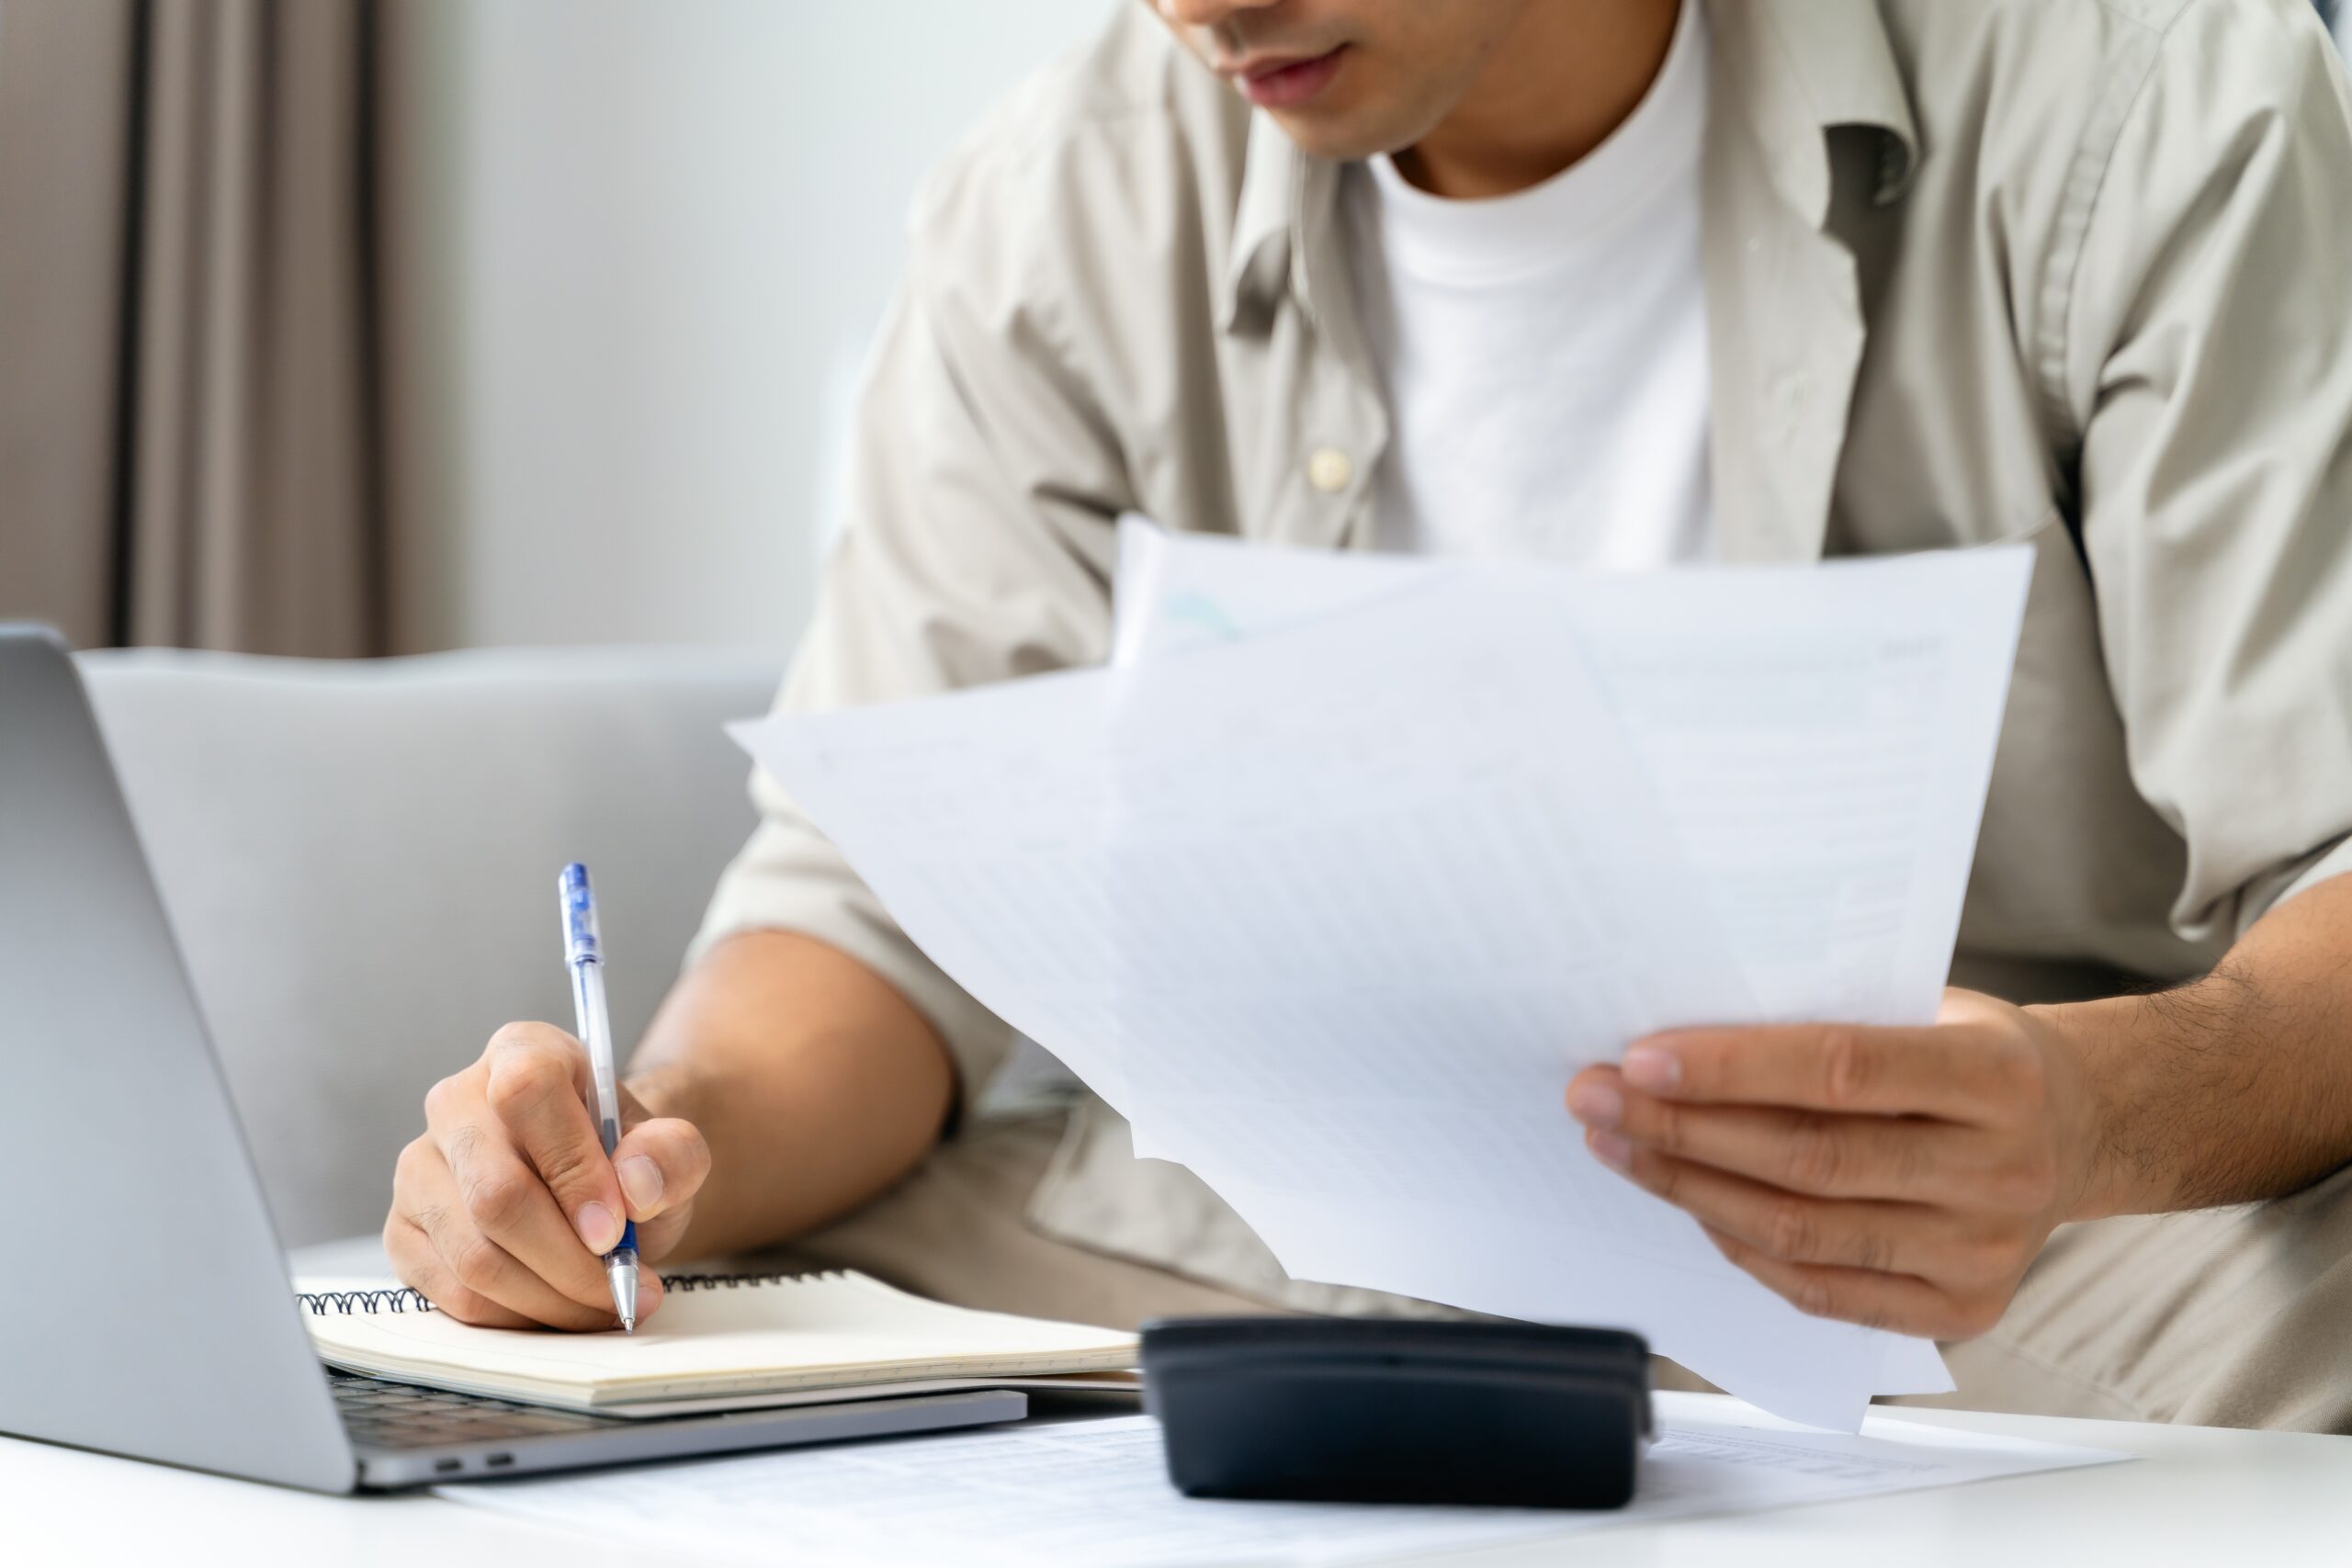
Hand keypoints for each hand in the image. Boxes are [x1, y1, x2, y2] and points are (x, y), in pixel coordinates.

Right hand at [387, 1022, 712, 1328]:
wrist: (596, 1190)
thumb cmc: (627, 1162)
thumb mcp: (672, 1150)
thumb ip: (672, 1155)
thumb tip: (635, 1185)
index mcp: (522, 1052)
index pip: (527, 1093)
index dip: (573, 1169)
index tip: (615, 1228)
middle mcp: (455, 1102)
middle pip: (496, 1194)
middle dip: (570, 1261)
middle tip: (623, 1288)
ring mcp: (420, 1168)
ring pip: (474, 1256)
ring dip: (550, 1298)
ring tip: (604, 1303)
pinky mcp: (404, 1230)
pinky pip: (452, 1293)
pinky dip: (515, 1316)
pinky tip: (559, 1309)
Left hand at [1565, 990, 2098, 1339]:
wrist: (2083, 1126)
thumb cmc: (1977, 1052)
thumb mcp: (1930, 1006)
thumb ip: (1833, 1019)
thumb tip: (1682, 1034)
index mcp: (1998, 1078)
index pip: (1841, 1069)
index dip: (1732, 1067)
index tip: (1639, 1057)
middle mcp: (2000, 1173)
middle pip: (1807, 1160)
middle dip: (1681, 1129)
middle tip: (1594, 1097)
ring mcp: (1983, 1252)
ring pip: (1802, 1232)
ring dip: (1690, 1187)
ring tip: (1618, 1146)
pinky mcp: (1961, 1309)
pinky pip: (1820, 1291)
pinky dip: (1742, 1245)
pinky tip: (1689, 1201)